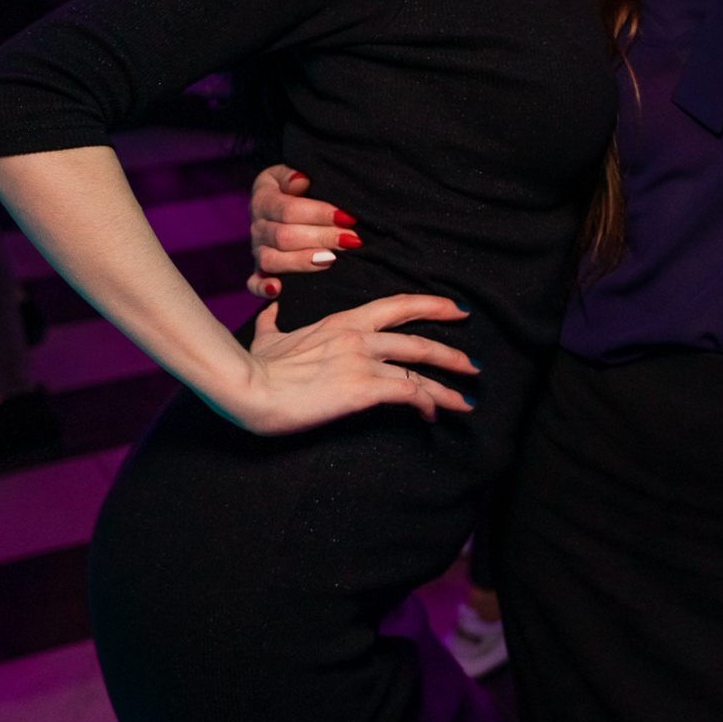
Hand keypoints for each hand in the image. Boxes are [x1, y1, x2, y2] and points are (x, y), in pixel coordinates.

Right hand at [239, 294, 477, 434]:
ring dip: (449, 385)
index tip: (455, 308)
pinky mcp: (363, 388)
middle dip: (452, 351)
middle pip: (418, 338)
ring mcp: (363, 361)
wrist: (248, 386)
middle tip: (473, 363)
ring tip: (467, 400)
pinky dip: (427, 403)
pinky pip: (408, 392)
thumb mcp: (267, 336)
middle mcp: (359, 336)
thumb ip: (275, 321)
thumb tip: (271, 307)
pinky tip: (433, 416)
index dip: (431, 305)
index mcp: (342, 321)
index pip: (397, 305)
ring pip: (420, 367)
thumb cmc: (255, 365)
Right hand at [247, 164, 359, 298]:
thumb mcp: (292, 174)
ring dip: (303, 262)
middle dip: (322, 238)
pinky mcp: (259, 271)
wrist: (281, 203)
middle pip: (285, 236)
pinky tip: (278, 290)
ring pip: (273, 260)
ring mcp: (257, 250)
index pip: (288, 209)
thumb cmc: (297, 188)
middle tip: (351, 241)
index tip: (348, 217)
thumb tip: (301, 181)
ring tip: (331, 260)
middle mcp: (257, 226)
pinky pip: (254, 283)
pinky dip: (263, 288)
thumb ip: (293, 175)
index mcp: (263, 199)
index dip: (319, 213)